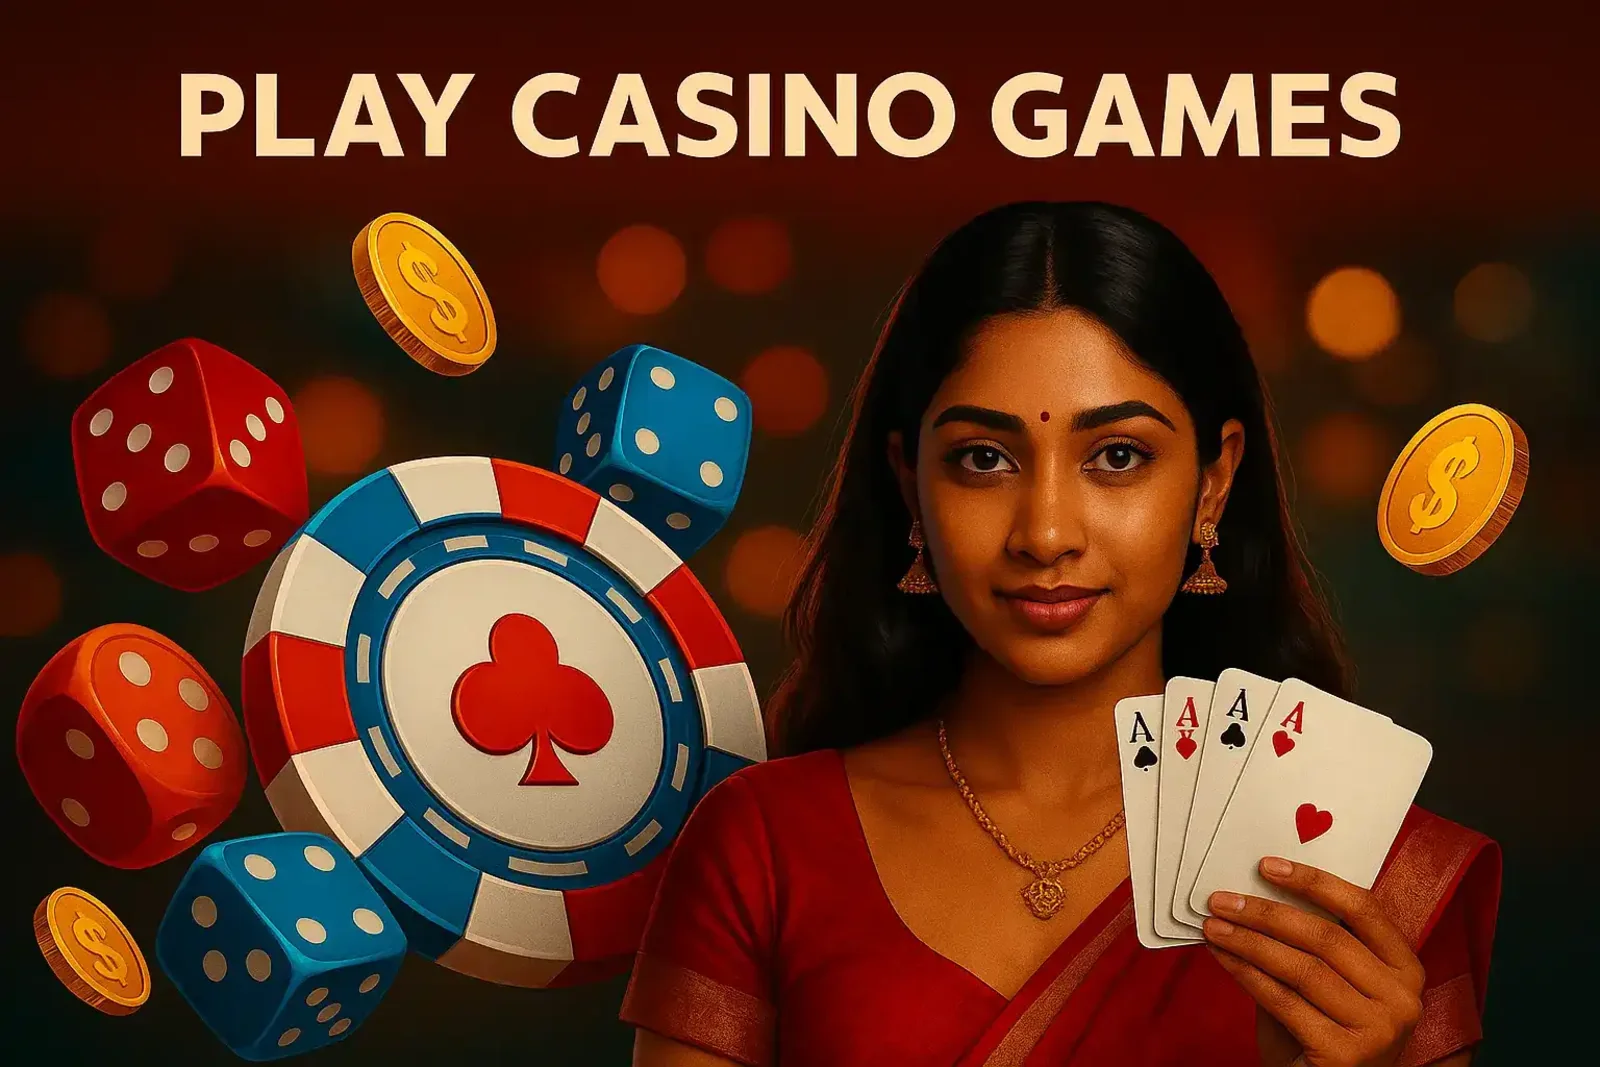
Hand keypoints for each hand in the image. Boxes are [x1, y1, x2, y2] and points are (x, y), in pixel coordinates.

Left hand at [1203, 857, 1424, 1066]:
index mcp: (1405, 969)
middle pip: (1326, 937)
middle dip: (1266, 913)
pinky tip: (1223, 958)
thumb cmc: (1322, 1033)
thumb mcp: (1325, 983)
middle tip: (1221, 899)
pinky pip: (1284, 1002)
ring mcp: (1379, 1029)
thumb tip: (1254, 894)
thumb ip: (1306, 944)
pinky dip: (1247, 975)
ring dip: (1249, 942)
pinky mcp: (1347, 1056)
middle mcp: (1403, 998)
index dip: (1314, 882)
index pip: (1363, 909)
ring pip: (1302, 967)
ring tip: (1213, 926)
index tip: (1267, 866)